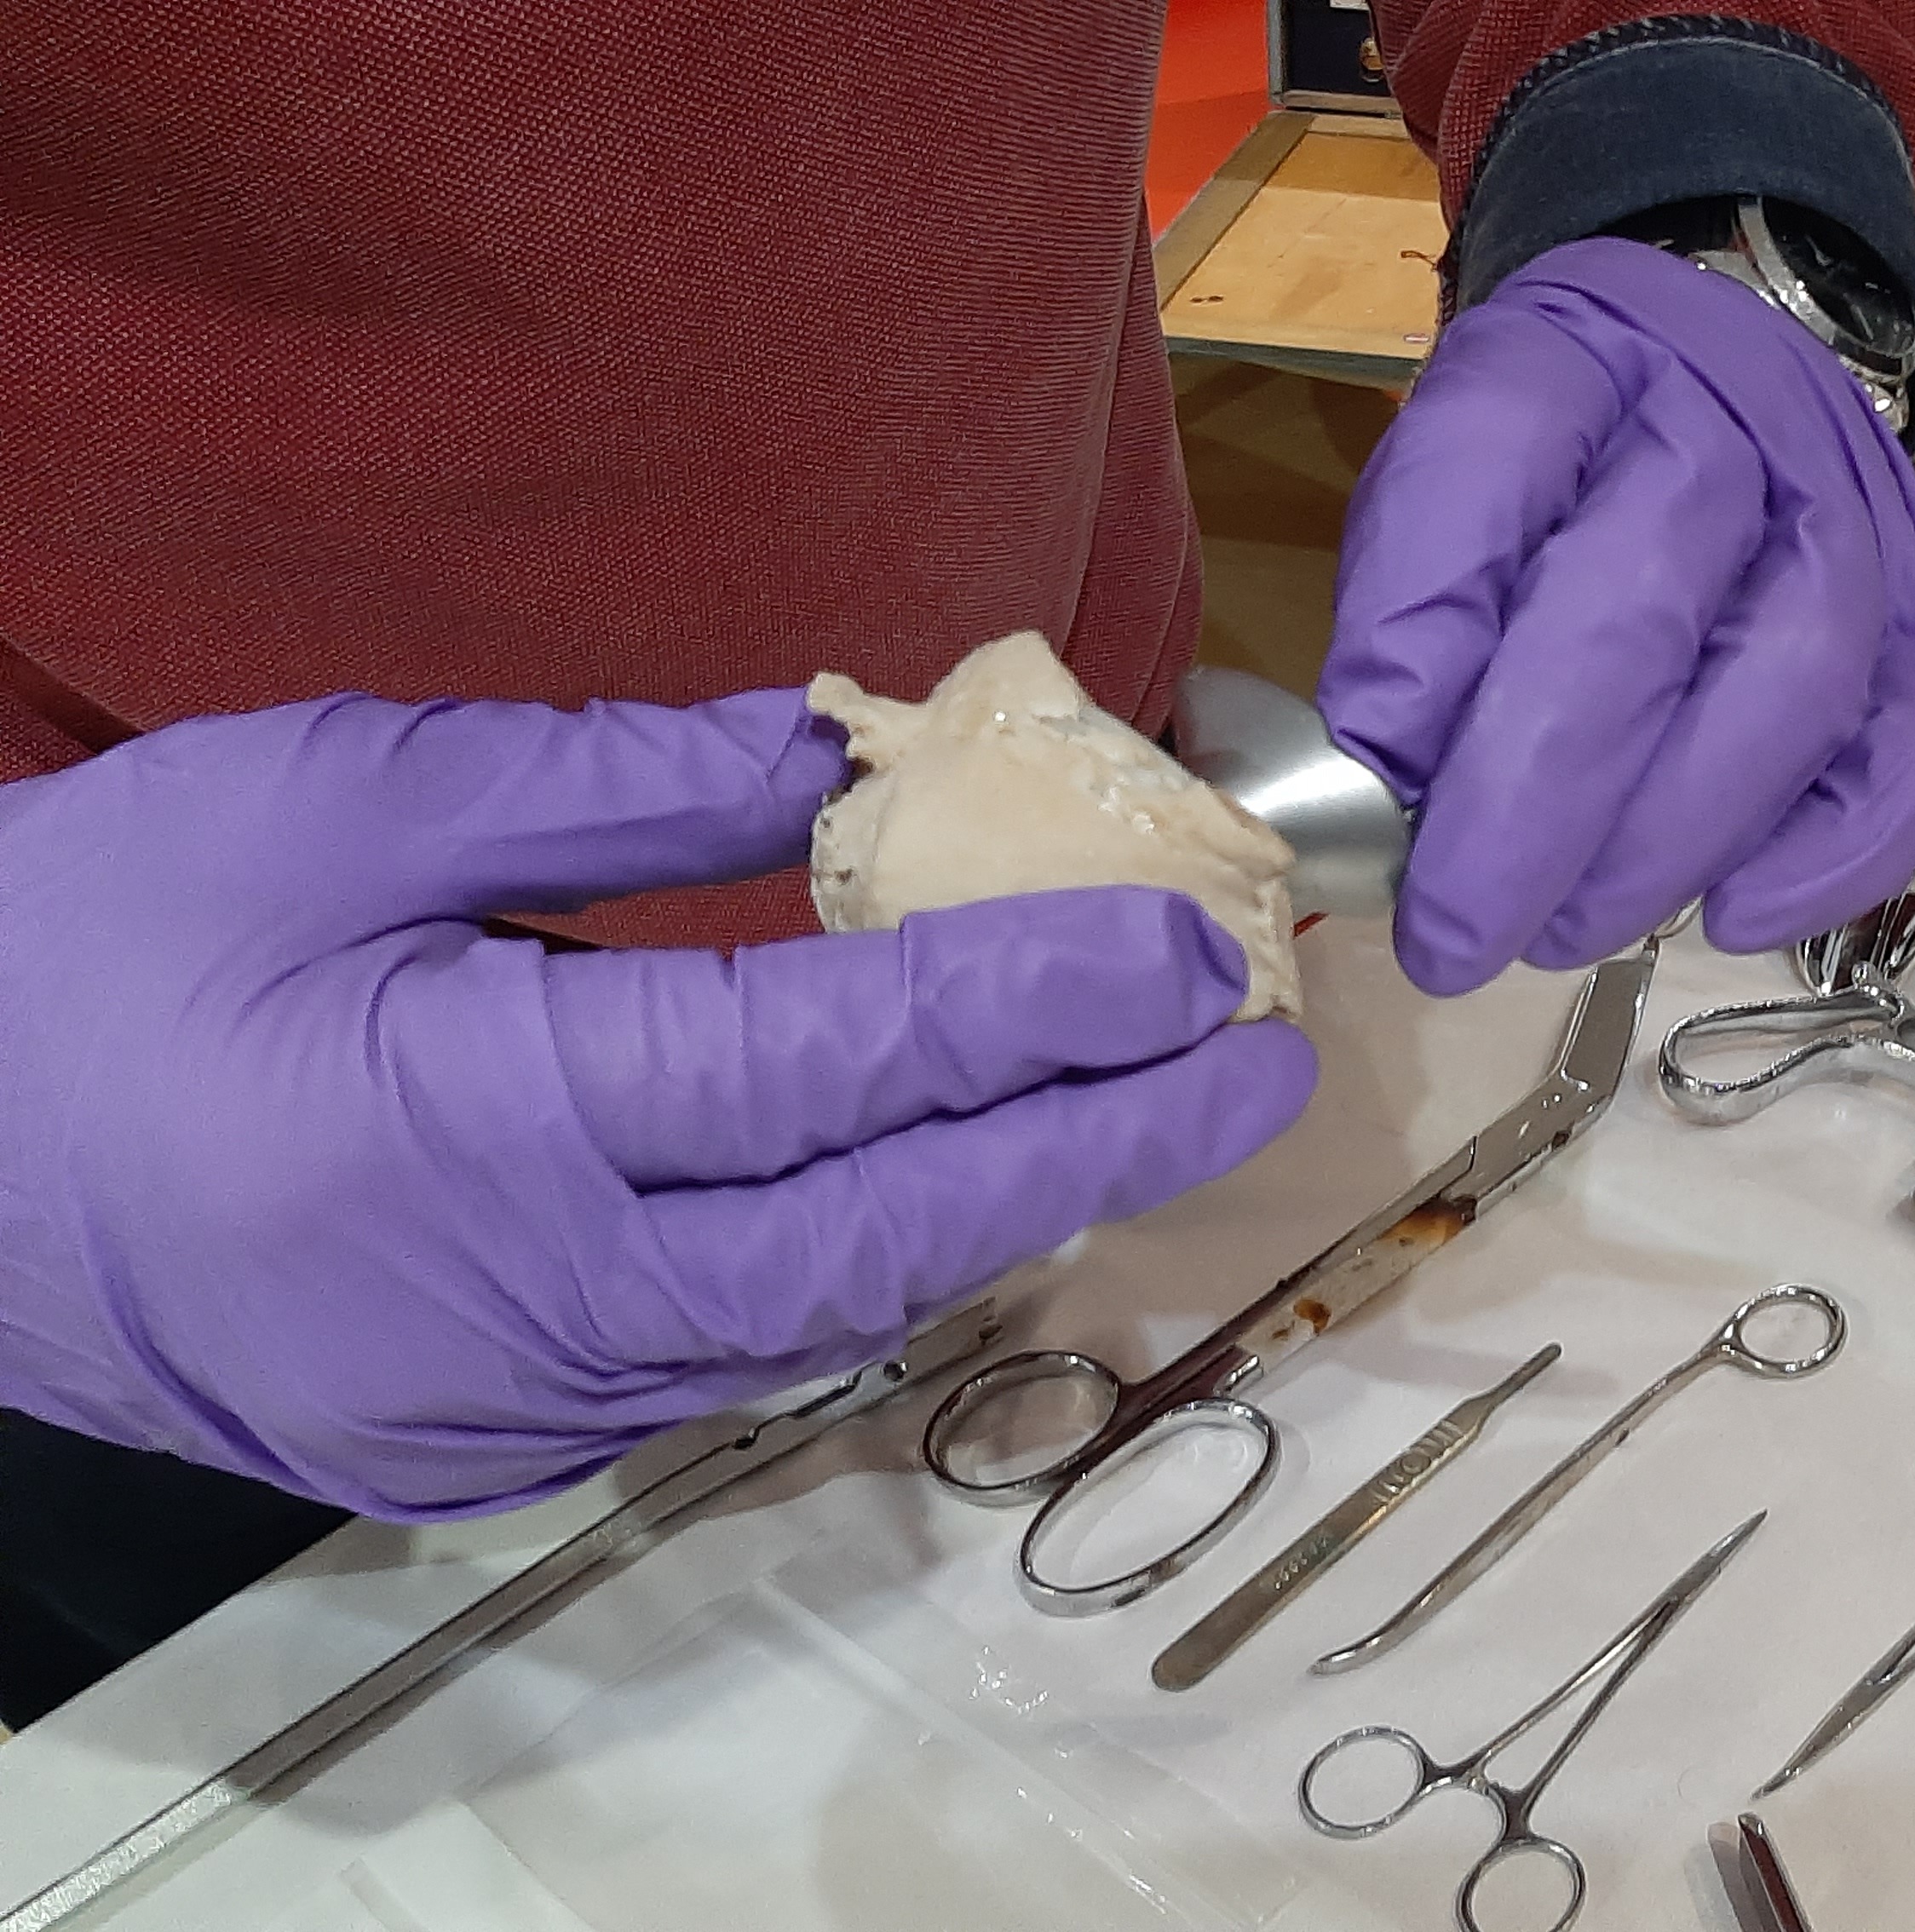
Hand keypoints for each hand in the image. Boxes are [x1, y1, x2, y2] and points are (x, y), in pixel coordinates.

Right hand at [0, 692, 1314, 1517]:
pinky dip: (860, 1268)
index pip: (834, 1068)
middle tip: (1261, 1059)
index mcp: (476, 1124)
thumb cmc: (83, 955)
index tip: (1195, 950)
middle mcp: (525, 1305)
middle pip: (884, 1236)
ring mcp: (511, 1408)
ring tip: (1137, 1105)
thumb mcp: (332, 802)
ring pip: (823, 1318)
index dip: (1038, 1007)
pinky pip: (728, 1360)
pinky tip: (949, 1185)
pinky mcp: (490, 1450)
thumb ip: (609, 784)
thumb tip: (841, 747)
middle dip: (1095, 1146)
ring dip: (996, 1210)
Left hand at [1321, 235, 1914, 995]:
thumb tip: (1388, 782)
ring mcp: (1852, 521)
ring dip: (1668, 842)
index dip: (1426, 645)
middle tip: (1456, 932)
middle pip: (1644, 605)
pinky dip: (1831, 855)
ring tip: (1565, 930)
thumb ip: (1411, 613)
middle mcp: (1731, 421)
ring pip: (1792, 681)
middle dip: (1536, 800)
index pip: (1491, 473)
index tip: (1372, 789)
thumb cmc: (1559, 474)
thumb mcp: (1446, 492)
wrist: (1725, 393)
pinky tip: (1733, 918)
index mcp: (1574, 358)